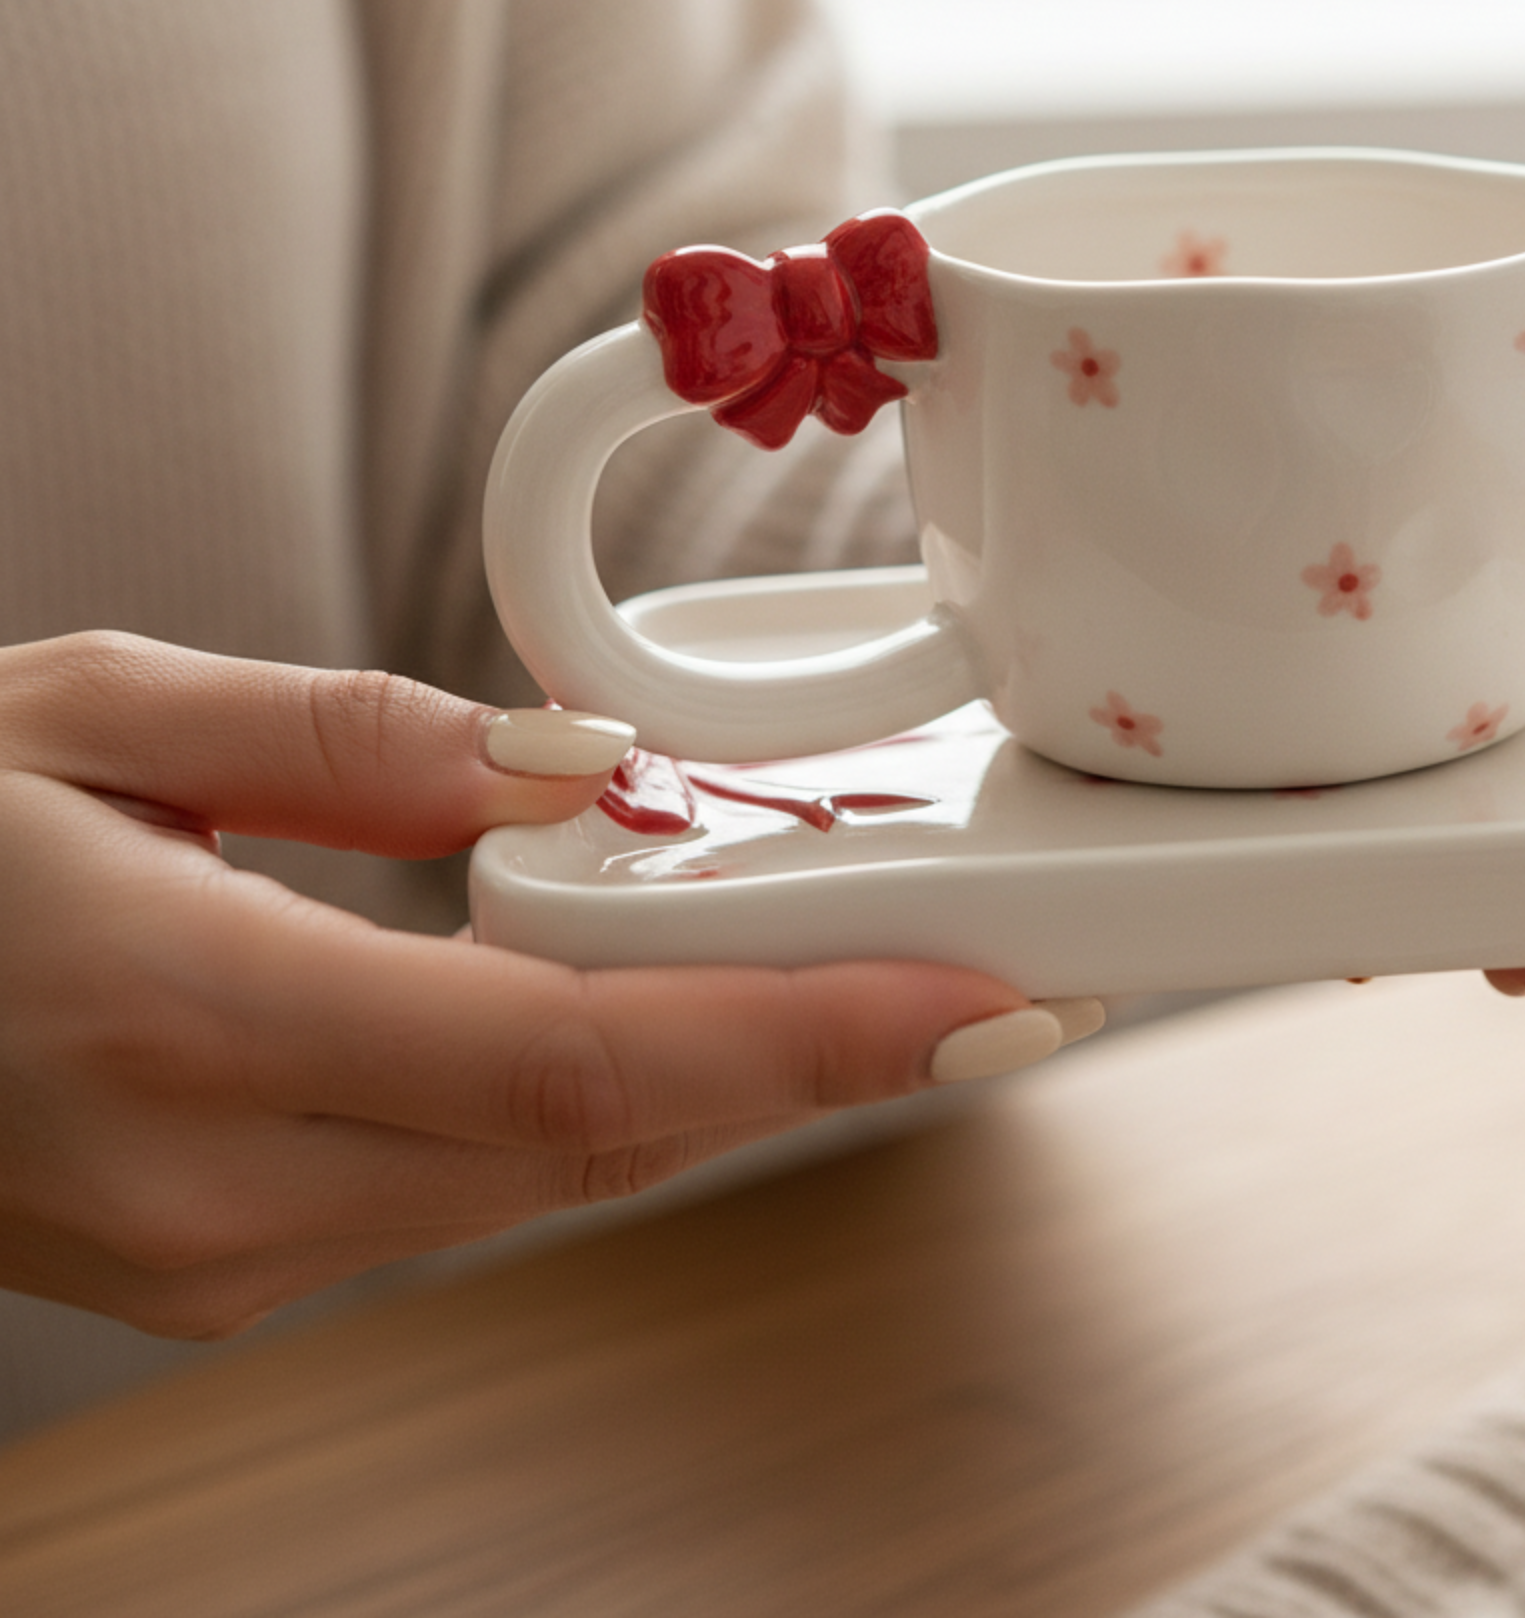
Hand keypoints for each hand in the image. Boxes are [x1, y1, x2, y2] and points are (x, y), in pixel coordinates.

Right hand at [0, 633, 1076, 1334]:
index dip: (799, 1039)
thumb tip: (569, 768)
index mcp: (178, 1014)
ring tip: (865, 982)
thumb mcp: (87, 712)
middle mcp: (213, 1186)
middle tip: (985, 979)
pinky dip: (596, 1103)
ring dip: (718, 1080)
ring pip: (547, 1171)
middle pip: (599, 1136)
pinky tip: (668, 1022)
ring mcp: (213, 1256)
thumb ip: (345, 736)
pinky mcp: (218, 1263)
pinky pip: (468, 1182)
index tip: (979, 1007)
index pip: (570, 1061)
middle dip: (812, 1059)